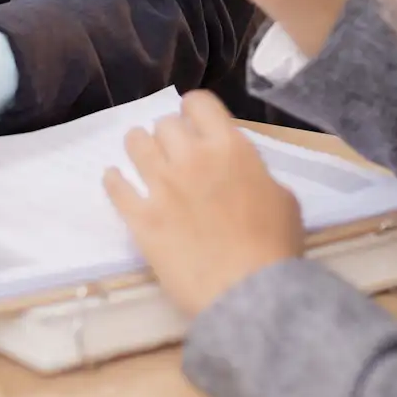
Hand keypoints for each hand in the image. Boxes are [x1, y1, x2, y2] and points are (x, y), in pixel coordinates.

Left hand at [103, 92, 304, 315]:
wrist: (248, 294)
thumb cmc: (275, 247)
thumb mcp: (283, 198)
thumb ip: (255, 172)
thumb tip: (240, 171)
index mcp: (229, 148)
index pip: (199, 102)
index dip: (195, 111)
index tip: (195, 123)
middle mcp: (190, 158)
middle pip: (165, 124)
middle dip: (170, 134)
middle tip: (175, 150)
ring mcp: (161, 187)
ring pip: (135, 144)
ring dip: (139, 146)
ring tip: (142, 156)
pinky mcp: (140, 218)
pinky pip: (116, 187)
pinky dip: (114, 180)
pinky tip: (115, 179)